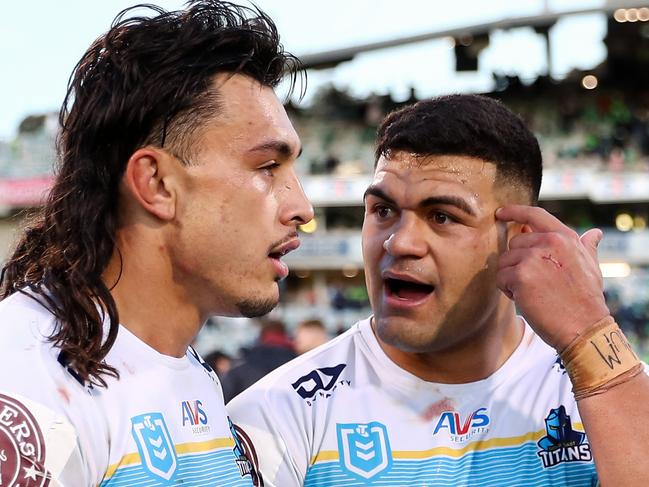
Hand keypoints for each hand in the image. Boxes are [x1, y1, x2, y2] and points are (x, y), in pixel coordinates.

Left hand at [495, 205, 609, 350]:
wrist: (583, 327)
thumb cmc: (586, 299)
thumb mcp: (591, 266)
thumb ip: (586, 247)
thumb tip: (594, 233)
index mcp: (564, 237)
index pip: (534, 215)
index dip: (514, 211)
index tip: (500, 213)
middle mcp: (548, 242)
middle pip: (514, 243)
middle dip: (518, 262)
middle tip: (536, 282)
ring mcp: (532, 258)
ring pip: (505, 261)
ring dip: (512, 278)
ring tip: (533, 292)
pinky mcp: (520, 275)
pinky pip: (501, 277)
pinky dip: (508, 290)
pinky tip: (526, 299)